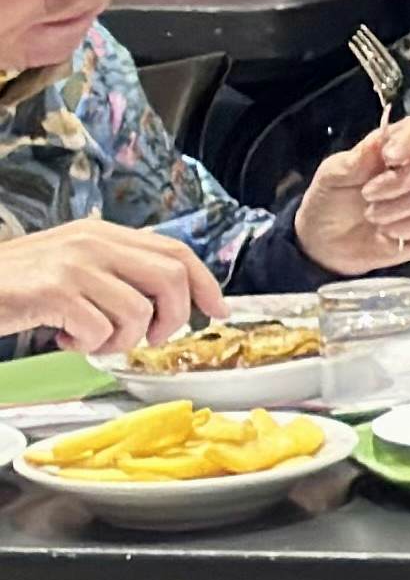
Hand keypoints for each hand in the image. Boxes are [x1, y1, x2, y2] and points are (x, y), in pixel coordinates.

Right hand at [0, 217, 218, 352]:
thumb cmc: (20, 283)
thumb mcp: (74, 262)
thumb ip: (117, 270)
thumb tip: (169, 297)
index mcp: (104, 233)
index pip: (176, 253)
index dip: (206, 284)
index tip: (218, 311)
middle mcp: (94, 243)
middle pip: (171, 280)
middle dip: (172, 319)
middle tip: (148, 338)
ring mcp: (75, 266)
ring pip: (137, 312)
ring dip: (121, 340)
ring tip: (92, 340)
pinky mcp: (55, 292)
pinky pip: (99, 329)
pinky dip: (88, 345)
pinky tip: (64, 338)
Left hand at [283, 117, 409, 278]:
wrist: (328, 245)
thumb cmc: (329, 201)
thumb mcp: (332, 177)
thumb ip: (354, 161)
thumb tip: (378, 141)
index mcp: (397, 145)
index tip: (390, 158)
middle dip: (401, 182)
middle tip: (369, 195)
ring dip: (401, 208)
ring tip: (372, 216)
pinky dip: (408, 227)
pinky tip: (388, 231)